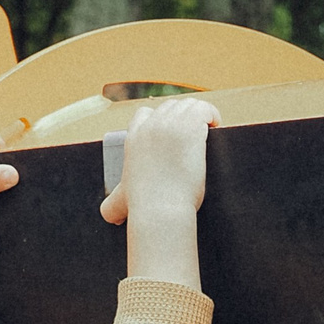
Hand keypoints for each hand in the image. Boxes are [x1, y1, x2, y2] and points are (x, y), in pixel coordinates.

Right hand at [99, 96, 216, 225]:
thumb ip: (111, 206)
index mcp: (134, 137)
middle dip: (183, 116)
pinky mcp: (189, 128)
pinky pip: (203, 109)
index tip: (173, 130)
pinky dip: (211, 114)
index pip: (145, 113)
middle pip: (170, 107)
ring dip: (199, 114)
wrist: (160, 209)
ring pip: (188, 106)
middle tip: (195, 131)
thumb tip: (108, 217)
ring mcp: (170, 125)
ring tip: (209, 127)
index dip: (160, 118)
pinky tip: (215, 124)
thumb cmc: (143, 209)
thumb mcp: (119, 203)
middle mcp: (150, 126)